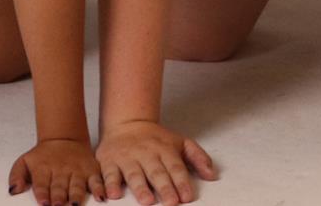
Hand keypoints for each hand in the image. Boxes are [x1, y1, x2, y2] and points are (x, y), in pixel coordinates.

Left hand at [7, 137, 104, 204]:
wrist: (64, 138)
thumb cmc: (43, 156)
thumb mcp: (24, 161)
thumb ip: (16, 176)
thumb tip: (13, 191)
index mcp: (43, 168)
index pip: (42, 182)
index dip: (43, 193)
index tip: (43, 202)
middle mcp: (61, 170)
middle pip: (60, 186)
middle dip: (59, 197)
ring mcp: (77, 171)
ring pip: (77, 185)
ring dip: (76, 195)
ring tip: (75, 204)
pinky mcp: (91, 171)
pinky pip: (96, 180)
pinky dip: (99, 189)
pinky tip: (101, 197)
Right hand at [94, 120, 217, 204]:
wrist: (126, 122)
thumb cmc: (155, 138)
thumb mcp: (180, 142)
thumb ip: (197, 157)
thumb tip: (212, 175)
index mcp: (164, 149)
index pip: (175, 167)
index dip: (181, 182)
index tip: (187, 196)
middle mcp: (146, 153)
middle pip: (156, 172)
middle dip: (164, 187)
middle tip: (171, 202)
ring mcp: (127, 157)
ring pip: (134, 173)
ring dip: (140, 187)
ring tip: (147, 200)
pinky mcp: (109, 161)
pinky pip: (109, 173)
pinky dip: (111, 183)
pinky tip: (114, 193)